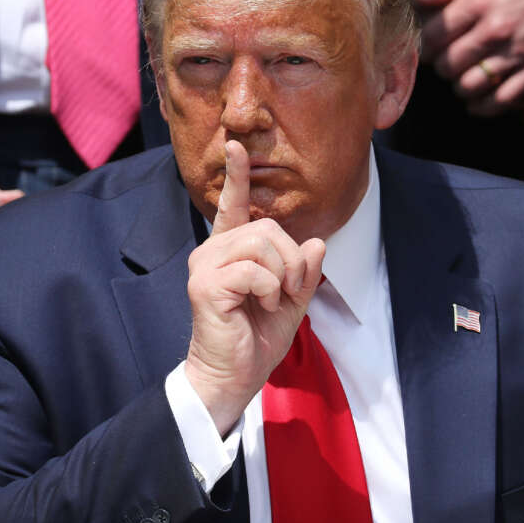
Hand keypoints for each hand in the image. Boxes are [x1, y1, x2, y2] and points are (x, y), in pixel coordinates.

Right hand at [184, 140, 325, 434]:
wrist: (234, 377)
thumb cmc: (255, 339)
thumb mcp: (292, 301)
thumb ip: (304, 272)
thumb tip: (318, 242)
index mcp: (229, 251)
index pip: (231, 204)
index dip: (236, 174)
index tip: (236, 145)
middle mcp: (211, 252)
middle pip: (266, 226)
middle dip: (292, 259)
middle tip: (289, 290)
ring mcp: (205, 266)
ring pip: (262, 243)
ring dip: (283, 274)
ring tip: (276, 299)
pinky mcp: (205, 285)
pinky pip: (255, 270)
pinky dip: (271, 289)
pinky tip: (263, 305)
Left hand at [410, 0, 523, 115]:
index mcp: (479, 0)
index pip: (432, 38)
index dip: (425, 45)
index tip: (429, 45)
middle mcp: (497, 29)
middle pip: (449, 65)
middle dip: (442, 64)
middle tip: (446, 59)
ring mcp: (519, 51)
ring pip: (470, 86)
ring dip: (460, 85)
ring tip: (462, 76)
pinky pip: (503, 100)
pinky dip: (485, 105)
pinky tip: (479, 99)